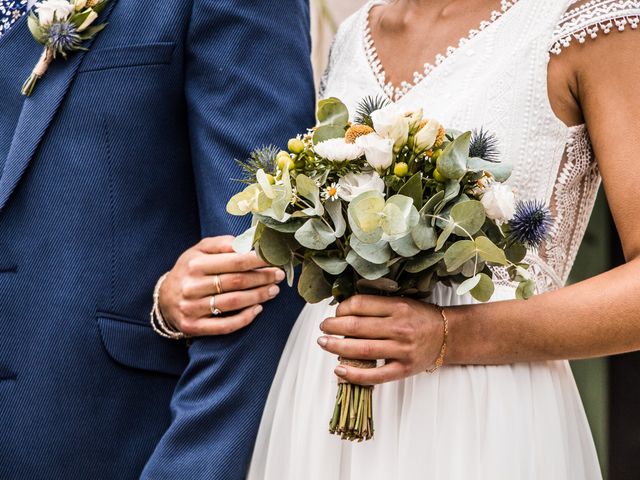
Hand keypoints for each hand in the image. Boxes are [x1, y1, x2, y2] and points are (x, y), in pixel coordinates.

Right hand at [159, 235, 283, 336]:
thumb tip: (245, 242)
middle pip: (236, 282)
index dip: (258, 260)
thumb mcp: (198, 251)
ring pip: (233, 302)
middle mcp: (192, 285)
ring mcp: (192, 308)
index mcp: (194, 263)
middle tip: (279, 275)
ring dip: (258, 296)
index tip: (274, 258)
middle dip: (262, 277)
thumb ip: (221, 243)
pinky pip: (224, 325)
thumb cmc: (189, 271)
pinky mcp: (193, 326)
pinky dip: (244, 318)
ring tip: (273, 290)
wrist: (163, 299)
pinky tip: (258, 309)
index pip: (234, 261)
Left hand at [318, 295, 444, 384]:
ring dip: (337, 347)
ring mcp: (401, 350)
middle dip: (333, 327)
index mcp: (398, 307)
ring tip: (324, 343)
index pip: (360, 305)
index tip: (335, 312)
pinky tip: (339, 369)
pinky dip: (354, 374)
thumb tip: (343, 309)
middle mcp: (399, 328)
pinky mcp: (403, 370)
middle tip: (323, 328)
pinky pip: (375, 376)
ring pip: (362, 349)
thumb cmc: (420, 317)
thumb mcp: (402, 302)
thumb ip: (377, 305)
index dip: (342, 308)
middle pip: (357, 327)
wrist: (449, 335)